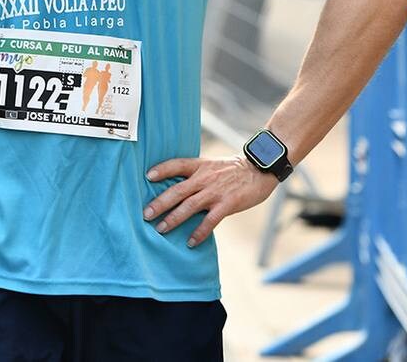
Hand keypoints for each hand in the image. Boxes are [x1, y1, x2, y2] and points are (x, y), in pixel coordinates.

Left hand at [143, 155, 277, 247]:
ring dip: (174, 219)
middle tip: (145, 214)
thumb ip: (196, 174)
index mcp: (200, 166)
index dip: (162, 169)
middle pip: (177, 190)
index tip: (147, 176)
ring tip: (161, 229)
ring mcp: (215, 192)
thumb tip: (179, 187)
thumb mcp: (212, 164)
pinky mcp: (227, 204)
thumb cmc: (234, 169)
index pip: (176, 164)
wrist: (260, 169)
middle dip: (160, 203)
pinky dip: (199, 232)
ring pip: (189, 206)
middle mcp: (204, 178)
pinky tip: (190, 242)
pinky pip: (210, 221)